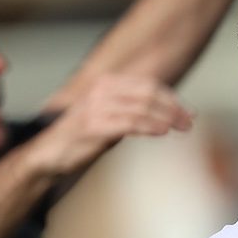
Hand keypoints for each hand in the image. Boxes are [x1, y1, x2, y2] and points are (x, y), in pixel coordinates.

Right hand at [35, 74, 192, 176]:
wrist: (48, 154)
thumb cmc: (81, 138)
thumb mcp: (109, 117)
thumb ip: (131, 111)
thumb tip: (163, 115)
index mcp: (106, 83)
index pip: (147, 85)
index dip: (171, 97)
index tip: (187, 111)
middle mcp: (101, 90)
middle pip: (148, 93)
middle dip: (174, 107)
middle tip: (189, 121)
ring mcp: (96, 106)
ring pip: (142, 107)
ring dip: (167, 117)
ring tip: (182, 128)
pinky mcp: (94, 126)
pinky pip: (130, 123)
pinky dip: (150, 126)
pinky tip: (163, 131)